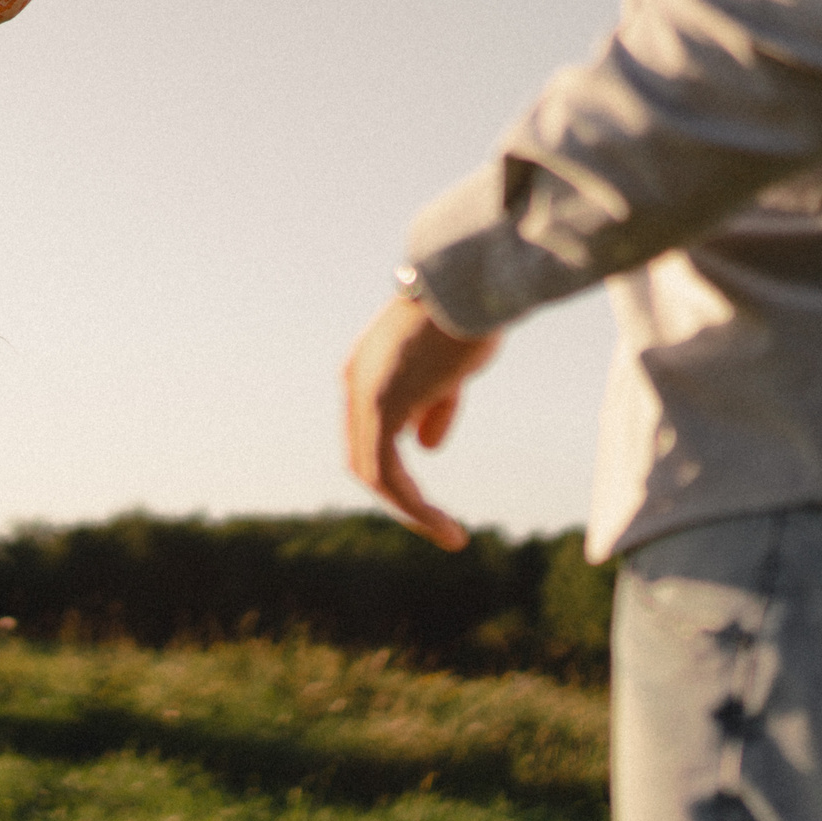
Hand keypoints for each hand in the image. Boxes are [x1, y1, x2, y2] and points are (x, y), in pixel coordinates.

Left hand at [341, 292, 499, 550]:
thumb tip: (424, 447)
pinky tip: (443, 526)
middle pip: (363, 458)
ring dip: (410, 511)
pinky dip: (414, 506)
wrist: (468, 285)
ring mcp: (363, 394)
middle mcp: (354, 384)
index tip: (429, 499)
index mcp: (364, 372)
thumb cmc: (466, 318)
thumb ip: (433, 406)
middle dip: (400, 497)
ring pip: (374, 473)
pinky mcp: (382, 405)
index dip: (395, 471)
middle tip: (438, 526)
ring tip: (447, 535)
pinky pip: (388, 472)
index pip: (367, 436)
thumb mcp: (449, 370)